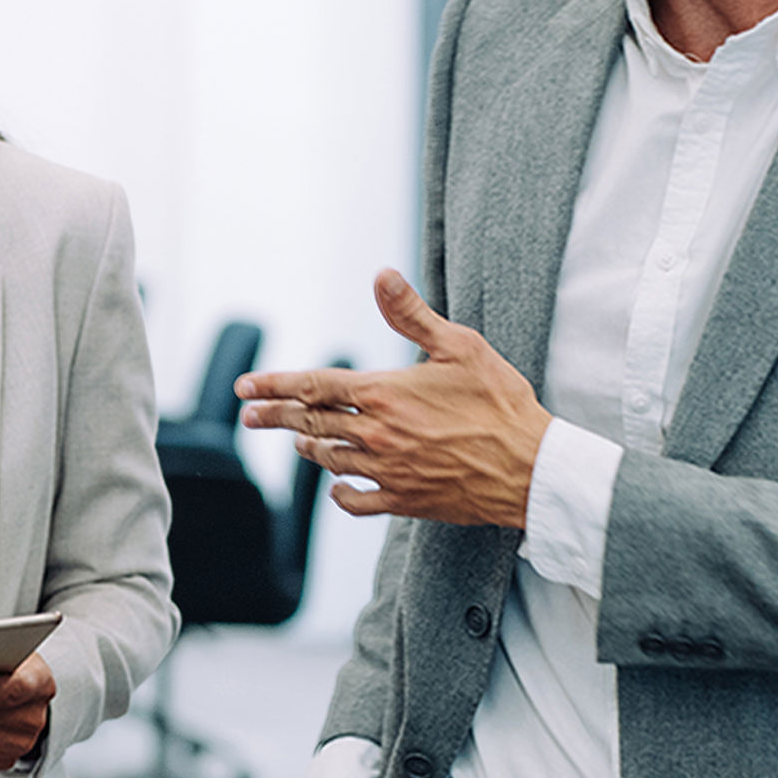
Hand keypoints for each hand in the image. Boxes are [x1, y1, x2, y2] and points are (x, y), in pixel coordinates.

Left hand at [236, 271, 543, 526]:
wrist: (532, 468)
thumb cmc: (501, 402)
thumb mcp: (460, 346)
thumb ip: (411, 315)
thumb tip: (382, 276)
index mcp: (384, 394)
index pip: (313, 387)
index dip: (274, 385)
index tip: (245, 388)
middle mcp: (376, 434)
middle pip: (310, 424)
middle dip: (275, 417)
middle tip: (249, 416)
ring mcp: (388, 471)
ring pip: (330, 459)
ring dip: (308, 448)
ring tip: (296, 441)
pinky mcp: (405, 500)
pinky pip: (357, 501)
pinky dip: (341, 493)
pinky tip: (337, 487)